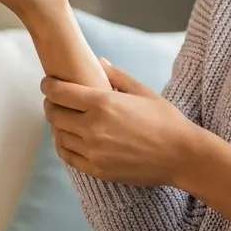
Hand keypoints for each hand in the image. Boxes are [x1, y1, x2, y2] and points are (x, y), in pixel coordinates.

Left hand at [42, 58, 193, 187]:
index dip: (49, 86)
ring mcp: (93, 151)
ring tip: (64, 120)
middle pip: (53, 114)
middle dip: (50, 104)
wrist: (181, 156)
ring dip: (57, 126)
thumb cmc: (166, 120)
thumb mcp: (143, 92)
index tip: (48, 83)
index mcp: (103, 103)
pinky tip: (70, 139)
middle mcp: (93, 127)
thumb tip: (98, 61)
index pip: (59, 92)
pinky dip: (64, 146)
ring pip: (59, 136)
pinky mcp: (97, 169)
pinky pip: (68, 156)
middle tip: (55, 101)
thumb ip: (117, 75)